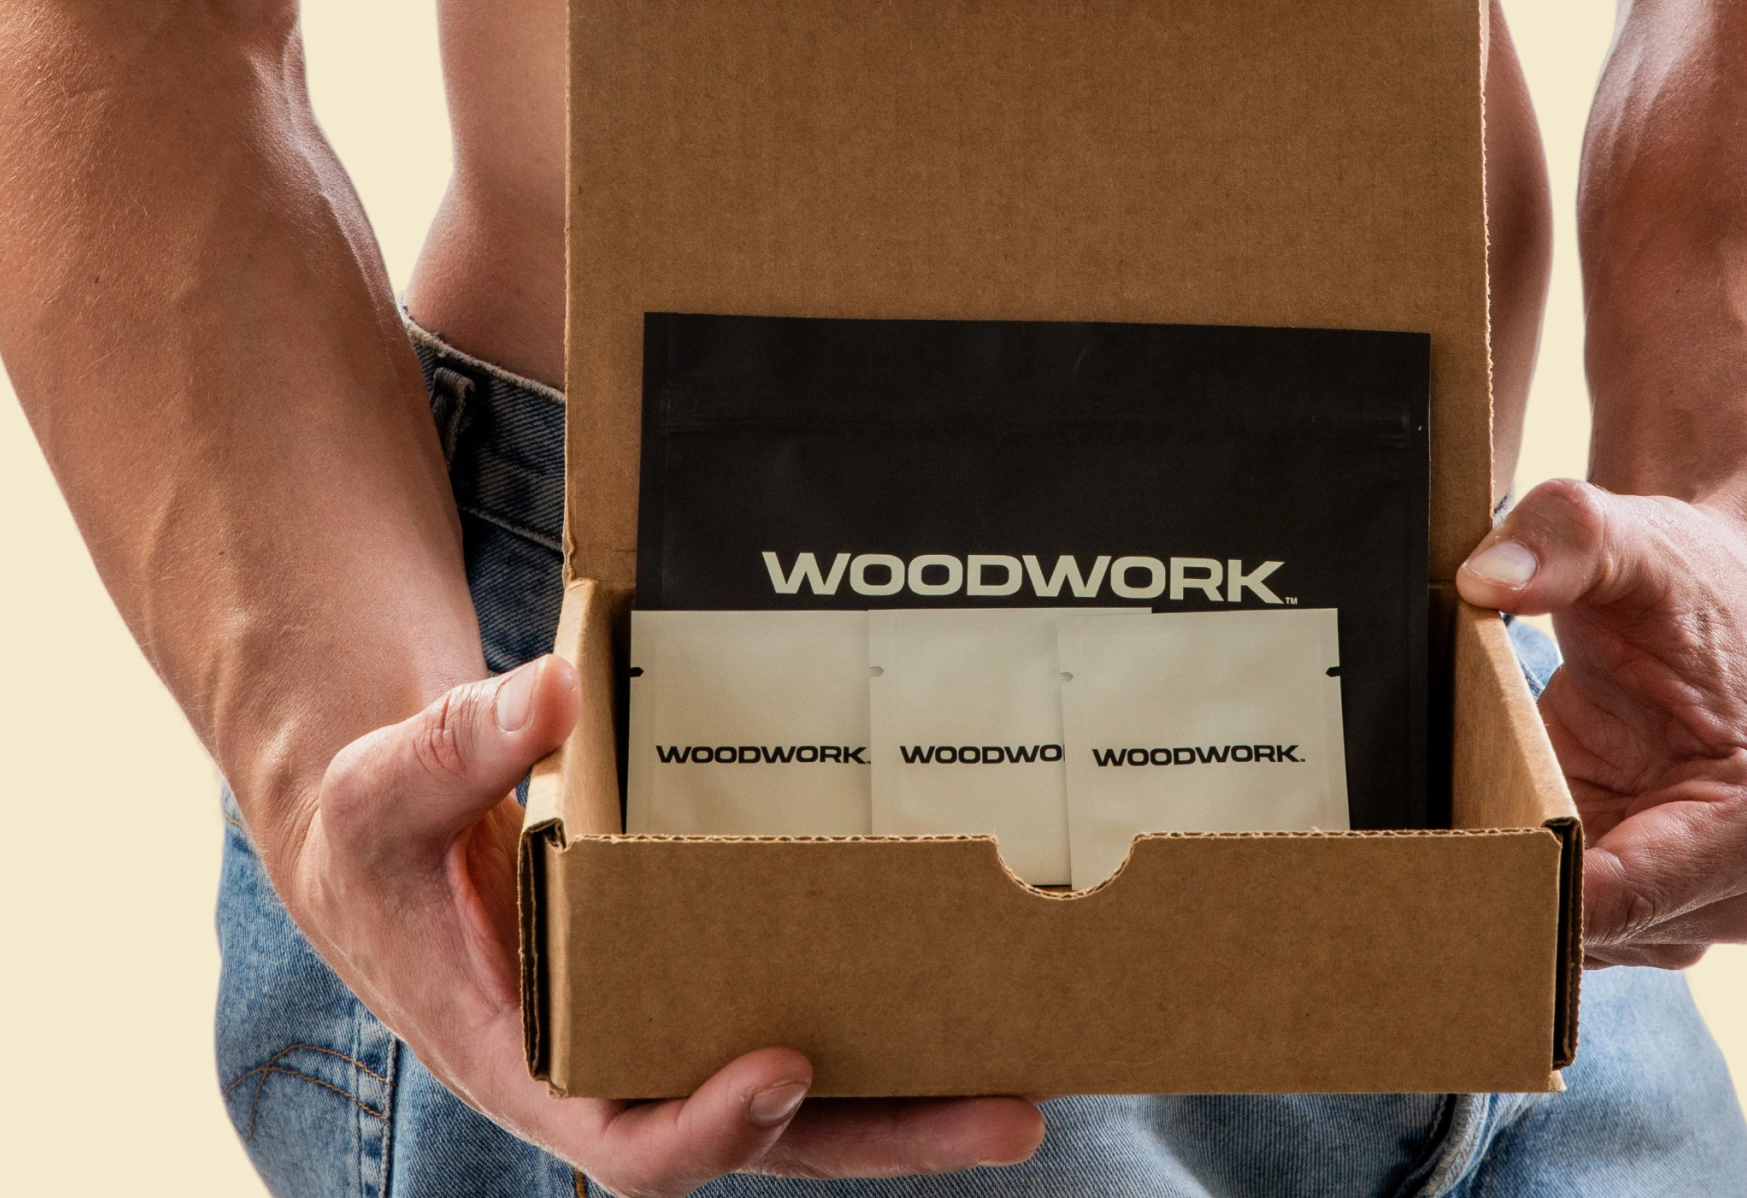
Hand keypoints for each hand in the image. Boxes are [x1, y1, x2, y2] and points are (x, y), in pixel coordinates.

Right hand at [288, 655, 1044, 1195]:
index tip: (785, 1067)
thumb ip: (452, 750)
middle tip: (1011, 1110)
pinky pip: (811, 1027)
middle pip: (768, 1139)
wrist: (393, 844)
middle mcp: (617, 1072)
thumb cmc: (377, 837)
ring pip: (811, 1103)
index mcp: (528, 1059)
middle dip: (888, 1136)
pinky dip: (886, 1034)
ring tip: (1034, 1075)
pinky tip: (977, 1002)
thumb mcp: (382, 790)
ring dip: (917, 1101)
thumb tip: (548, 692)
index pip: (622, 1143)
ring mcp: (674, 1039)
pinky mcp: (709, 995)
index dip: (705, 1127)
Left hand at [1457, 479, 1746, 968]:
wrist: (1717, 601)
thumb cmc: (1681, 582)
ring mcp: (1710, 907)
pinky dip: (1531, 895)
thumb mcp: (1623, 539)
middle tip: (1420, 866)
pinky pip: (1579, 931)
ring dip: (1519, 902)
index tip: (1442, 870)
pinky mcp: (1662, 909)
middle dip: (1514, 900)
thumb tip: (1485, 579)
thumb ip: (1562, 542)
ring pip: (1585, 946)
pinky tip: (1488, 850)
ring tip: (1453, 845)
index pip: (1624, 896)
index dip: (1526, 887)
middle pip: (1603, 935)